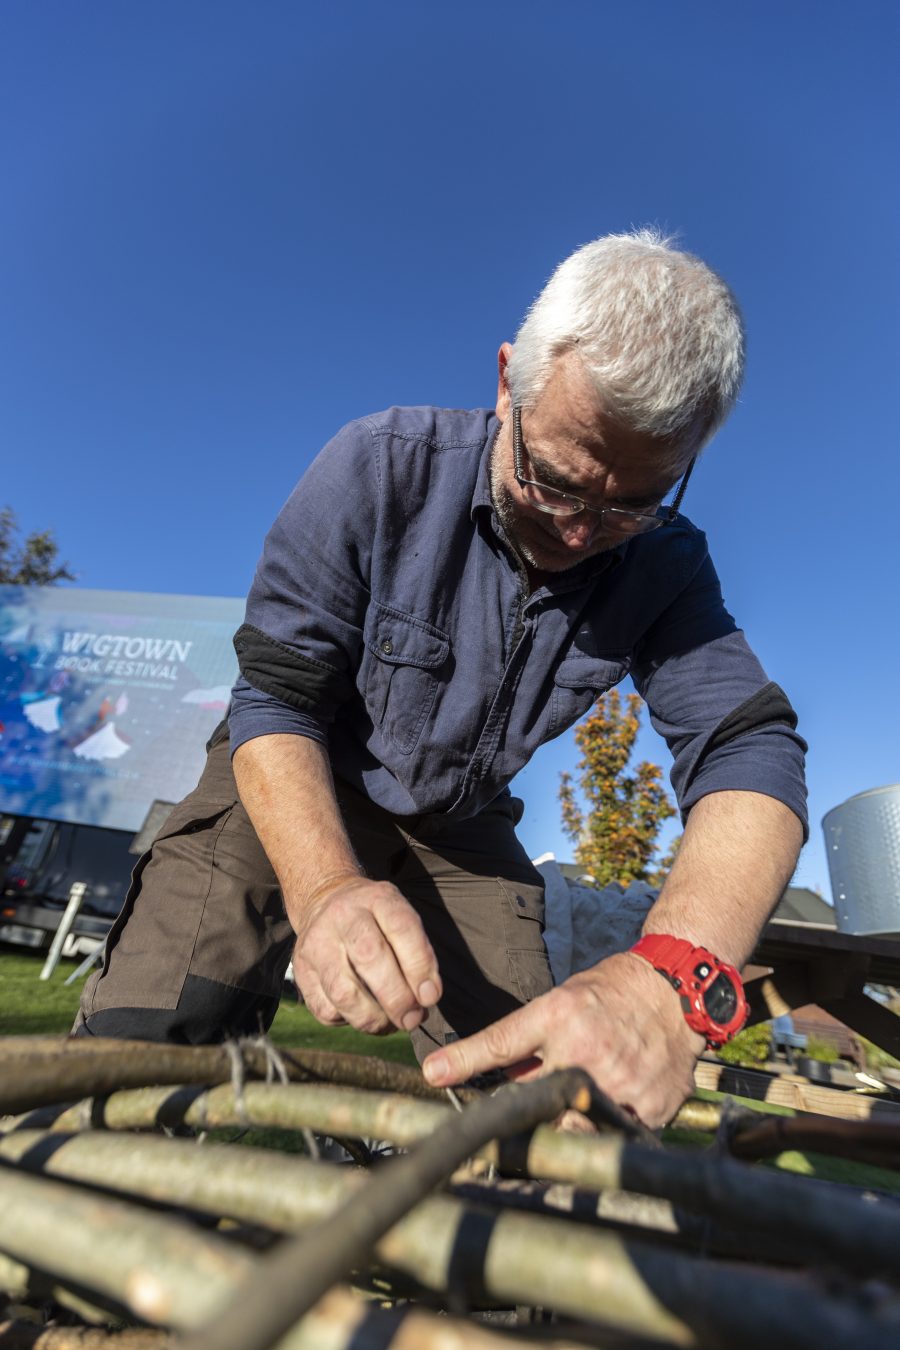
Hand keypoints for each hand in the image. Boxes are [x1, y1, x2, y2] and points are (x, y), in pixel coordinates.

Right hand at [292, 877, 441, 1034]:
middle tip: (412, 1018)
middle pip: (369, 958)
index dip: (419, 966)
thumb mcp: (401, 918)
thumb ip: (418, 954)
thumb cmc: (376, 920)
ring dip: (373, 1019)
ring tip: (390, 1023)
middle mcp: (343, 916)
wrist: (326, 901)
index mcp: (377, 899)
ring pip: (343, 992)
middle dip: (397, 998)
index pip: (401, 928)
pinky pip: (325, 1009)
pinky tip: (362, 1014)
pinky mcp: (301, 970)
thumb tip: (426, 1000)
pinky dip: (349, 1021)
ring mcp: (316, 943)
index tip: (431, 996)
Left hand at [422, 951, 704, 1127]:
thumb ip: (529, 1042)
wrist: (676, 991)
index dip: (464, 1061)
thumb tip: (500, 1078)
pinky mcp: (652, 1106)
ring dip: (572, 1120)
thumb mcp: (561, 1003)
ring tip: (586, 1098)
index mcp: (560, 1019)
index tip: (433, 1075)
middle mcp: (587, 1051)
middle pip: (538, 1102)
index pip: (501, 1043)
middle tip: (539, 1105)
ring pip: (578, 1126)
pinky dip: (614, 1122)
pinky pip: (620, 1132)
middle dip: (532, 1108)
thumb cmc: (613, 993)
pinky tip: (622, 1095)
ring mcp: (621, 1082)